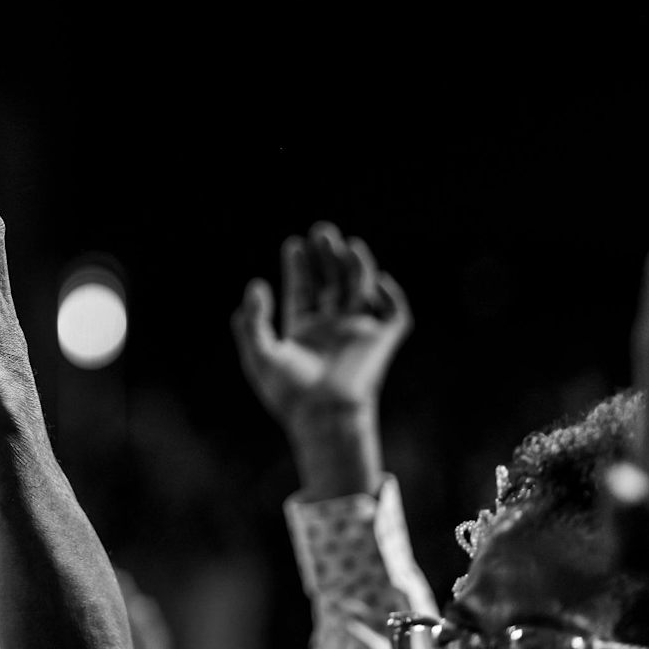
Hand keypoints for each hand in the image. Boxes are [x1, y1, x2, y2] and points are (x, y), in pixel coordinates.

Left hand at [233, 223, 409, 431]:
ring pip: (361, 289)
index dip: (300, 267)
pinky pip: (395, 315)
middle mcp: (332, 328)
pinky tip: (378, 280)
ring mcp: (358, 332)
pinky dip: (391, 296)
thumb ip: (253, 322)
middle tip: (322, 232)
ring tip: (346, 244)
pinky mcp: (381, 342)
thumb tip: (255, 285)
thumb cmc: (288, 393)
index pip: (305, 290)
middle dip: (328, 257)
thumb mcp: (259, 355)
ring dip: (356, 265)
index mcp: (304, 330)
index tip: (293, 245)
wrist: (321, 416)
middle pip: (333, 282)